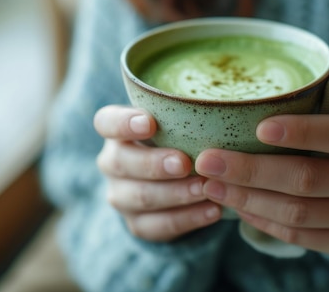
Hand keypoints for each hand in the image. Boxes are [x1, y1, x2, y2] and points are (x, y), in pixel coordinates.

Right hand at [94, 105, 221, 241]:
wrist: (175, 177)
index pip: (107, 123)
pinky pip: (159, 226)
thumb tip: (222, 103)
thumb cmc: (180, 136)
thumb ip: (186, 112)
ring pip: (141, 197)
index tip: (149, 123)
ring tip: (206, 188)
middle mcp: (113, 162)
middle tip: (184, 163)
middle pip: (123, 163)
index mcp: (116, 131)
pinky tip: (213, 210)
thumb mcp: (178, 120)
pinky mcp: (138, 223)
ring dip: (176, 194)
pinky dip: (188, 219)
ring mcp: (122, 195)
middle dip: (155, 164)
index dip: (123, 124)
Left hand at [195, 114, 328, 256]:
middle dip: (251, 170)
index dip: (302, 131)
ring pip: (297, 212)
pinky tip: (236, 205)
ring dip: (247, 198)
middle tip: (208, 160)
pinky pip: (299, 236)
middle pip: (307, 178)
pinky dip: (263, 220)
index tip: (258, 127)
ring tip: (211, 184)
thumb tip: (282, 80)